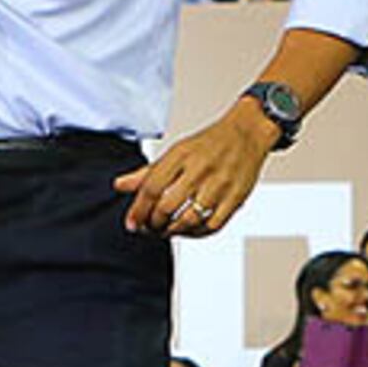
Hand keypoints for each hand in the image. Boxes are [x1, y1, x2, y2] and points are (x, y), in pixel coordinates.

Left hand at [116, 104, 271, 237]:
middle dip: (153, 224)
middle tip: (148, 228)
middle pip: (167, 206)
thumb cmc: (210, 143)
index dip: (138, 210)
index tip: (131, 224)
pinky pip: (212, 226)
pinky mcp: (236, 198)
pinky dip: (196, 234)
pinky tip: (188, 231)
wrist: (248, 133)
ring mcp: (219, 184)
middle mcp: (200, 169)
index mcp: (181, 154)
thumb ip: (148, 172)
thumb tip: (119, 185)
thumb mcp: (176, 151)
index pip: (151, 187)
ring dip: (172, 231)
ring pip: (188, 220)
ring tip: (166, 230)